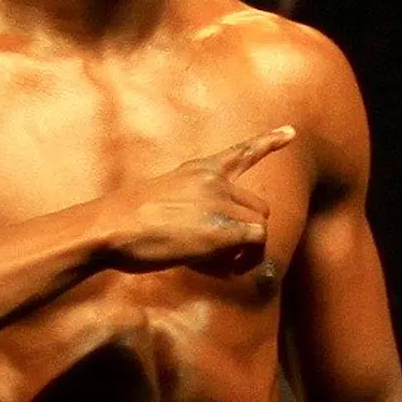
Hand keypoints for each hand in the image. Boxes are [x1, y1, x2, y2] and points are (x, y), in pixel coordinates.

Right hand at [92, 126, 294, 274]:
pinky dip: (246, 259)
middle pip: (258, 207)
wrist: (110, 228)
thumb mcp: (161, 200)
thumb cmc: (124, 223)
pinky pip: (254, 243)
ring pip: (259, 227)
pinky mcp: (223, 229)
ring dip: (245, 250)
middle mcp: (215, 181)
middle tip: (223, 257)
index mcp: (199, 170)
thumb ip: (192, 208)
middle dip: (246, 232)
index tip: (291, 132)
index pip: (242, 152)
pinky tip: (222, 270)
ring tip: (219, 266)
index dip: (270, 141)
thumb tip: (210, 238)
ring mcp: (220, 203)